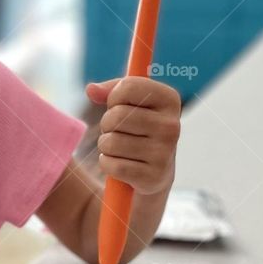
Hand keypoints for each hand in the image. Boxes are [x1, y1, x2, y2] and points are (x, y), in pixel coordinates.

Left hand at [85, 76, 180, 194]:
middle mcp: (171, 125)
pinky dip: (107, 164)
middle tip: (117, 131)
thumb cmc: (139, 130)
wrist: (156, 172)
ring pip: (110, 142)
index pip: (128, 87)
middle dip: (107, 124)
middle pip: (116, 116)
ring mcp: (163, 152)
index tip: (119, 105)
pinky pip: (111, 164)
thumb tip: (91, 89)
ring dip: (106, 145)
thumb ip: (111, 91)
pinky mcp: (152, 176)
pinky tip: (120, 163)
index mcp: (170, 100)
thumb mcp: (132, 104)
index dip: (114, 97)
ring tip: (119, 148)